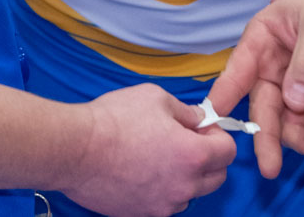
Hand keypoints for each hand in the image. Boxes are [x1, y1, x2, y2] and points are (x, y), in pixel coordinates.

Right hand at [60, 84, 235, 216]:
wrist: (75, 149)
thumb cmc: (115, 120)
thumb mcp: (157, 98)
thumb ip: (186, 112)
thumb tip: (198, 120)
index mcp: (194, 156)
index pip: (228, 152)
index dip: (217, 135)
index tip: (200, 127)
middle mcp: (183, 187)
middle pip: (216, 178)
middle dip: (208, 159)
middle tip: (185, 141)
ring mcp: (162, 205)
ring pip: (190, 194)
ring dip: (186, 177)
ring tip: (160, 156)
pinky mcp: (140, 214)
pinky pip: (164, 204)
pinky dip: (163, 190)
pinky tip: (142, 171)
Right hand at [207, 0, 303, 176]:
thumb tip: (293, 102)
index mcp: (263, 41)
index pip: (238, 71)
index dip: (224, 95)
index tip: (213, 120)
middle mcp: (274, 70)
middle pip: (264, 109)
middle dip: (268, 138)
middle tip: (270, 167)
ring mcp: (298, 91)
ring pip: (289, 128)